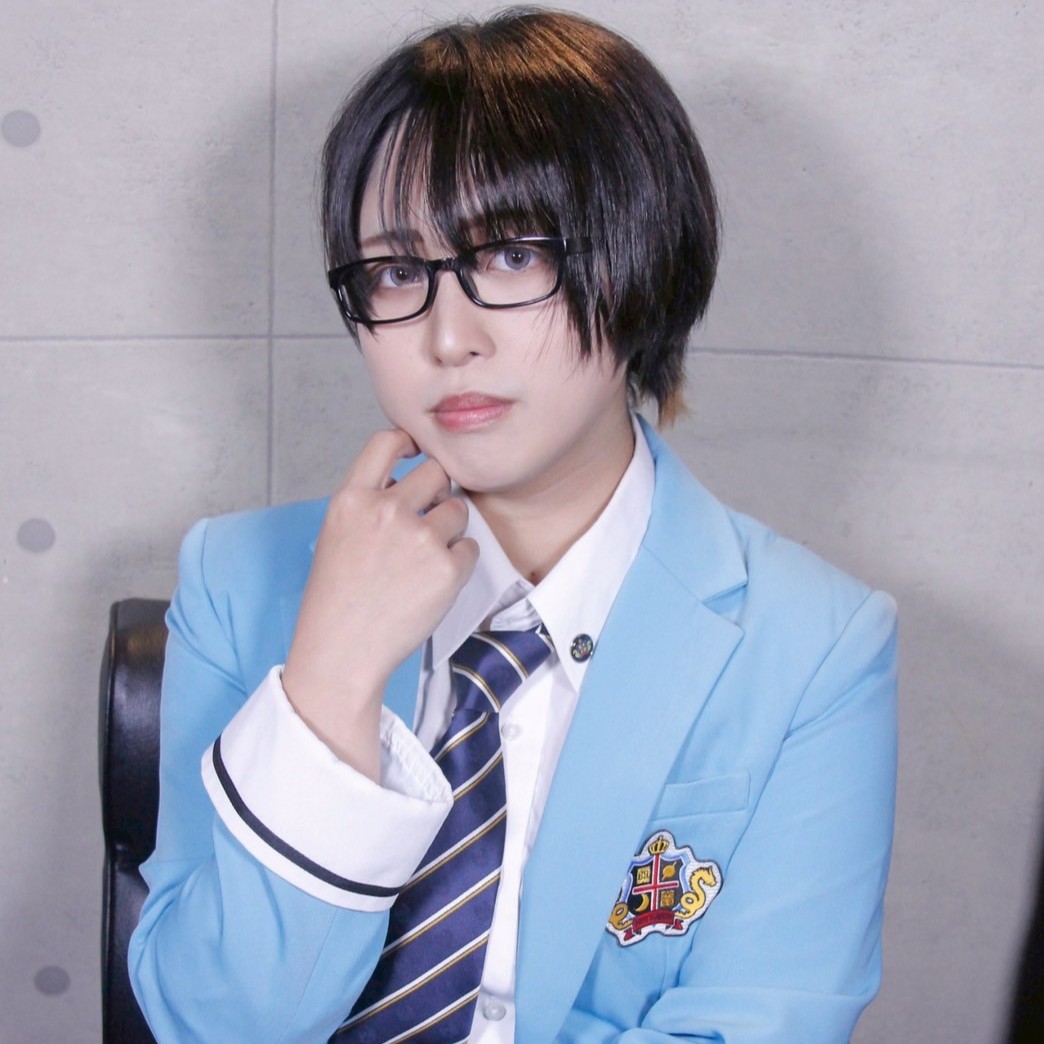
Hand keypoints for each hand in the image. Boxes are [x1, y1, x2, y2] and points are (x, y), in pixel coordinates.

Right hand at [282, 429, 477, 778]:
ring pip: (458, 509)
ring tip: (423, 560)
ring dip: (450, 528)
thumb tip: (409, 480)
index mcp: (352, 499)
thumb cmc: (338, 599)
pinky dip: (459, 562)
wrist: (342, 651)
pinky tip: (432, 582)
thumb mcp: (337, 534)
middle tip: (427, 520)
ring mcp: (420, 538)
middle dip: (437, 491)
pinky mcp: (448, 567)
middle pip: (436, 472)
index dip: (407, 441)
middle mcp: (386, 511)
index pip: (385, 442)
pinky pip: (470, 546)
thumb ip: (370, 502)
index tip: (415, 450)